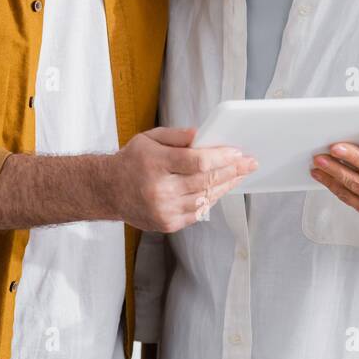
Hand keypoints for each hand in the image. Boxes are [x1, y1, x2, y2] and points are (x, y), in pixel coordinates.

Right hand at [106, 127, 256, 234]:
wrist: (108, 191)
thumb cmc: (132, 161)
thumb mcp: (149, 138)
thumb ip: (177, 136)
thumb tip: (203, 135)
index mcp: (155, 164)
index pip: (196, 162)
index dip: (221, 158)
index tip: (238, 153)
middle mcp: (160, 190)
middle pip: (205, 181)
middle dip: (232, 171)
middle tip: (250, 164)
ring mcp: (164, 210)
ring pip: (206, 198)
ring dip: (226, 186)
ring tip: (240, 175)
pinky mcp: (167, 223)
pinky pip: (198, 211)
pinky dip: (212, 199)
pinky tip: (221, 188)